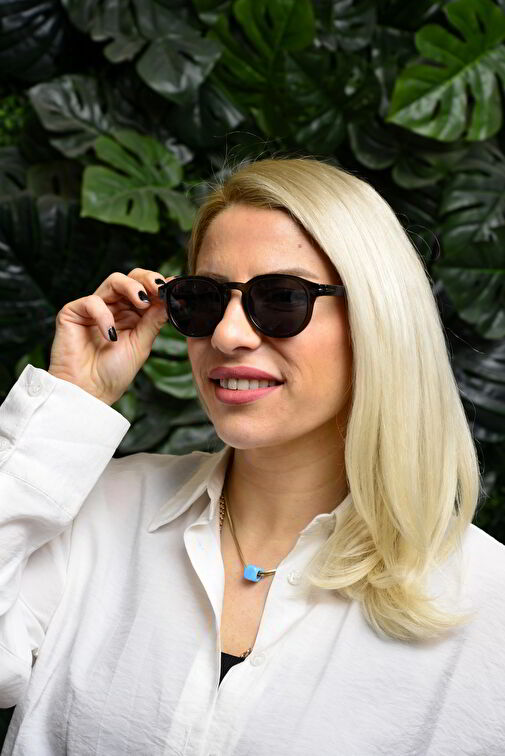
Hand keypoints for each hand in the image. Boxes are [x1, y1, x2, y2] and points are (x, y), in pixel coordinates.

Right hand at [48, 269, 173, 404]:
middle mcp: (114, 308)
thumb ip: (154, 320)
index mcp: (132, 315)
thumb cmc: (113, 373)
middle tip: (159, 289)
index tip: (175, 287)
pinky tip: (110, 335)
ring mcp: (94, 308)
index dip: (160, 286)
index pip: (146, 290)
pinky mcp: (73, 312)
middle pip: (131, 278)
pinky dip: (104, 315)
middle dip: (147, 279)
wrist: (89, 392)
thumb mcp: (141, 344)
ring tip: (142, 302)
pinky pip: (92, 302)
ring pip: (114, 281)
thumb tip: (171, 299)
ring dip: (131, 287)